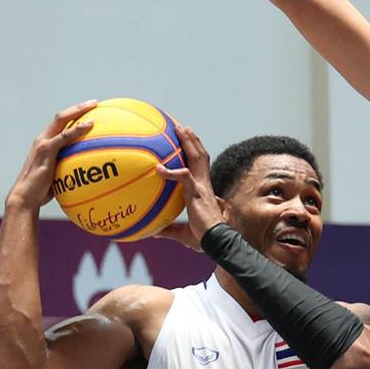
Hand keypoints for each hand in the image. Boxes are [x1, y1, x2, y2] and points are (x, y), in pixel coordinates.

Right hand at [7, 100, 96, 209]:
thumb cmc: (42, 192)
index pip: (59, 124)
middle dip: (78, 107)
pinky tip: (90, 125)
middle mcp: (42, 140)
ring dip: (78, 110)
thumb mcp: (57, 177)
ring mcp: (43, 144)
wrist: (25, 198)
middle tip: (94, 103)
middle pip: (61, 116)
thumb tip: (86, 175)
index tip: (88, 111)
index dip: (73, 115)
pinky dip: (77, 129)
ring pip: (61, 120)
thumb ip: (68, 169)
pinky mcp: (46, 151)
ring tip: (94, 106)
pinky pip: (64, 136)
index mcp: (44, 144)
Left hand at [155, 122, 224, 249]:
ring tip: (180, 129)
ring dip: (189, 142)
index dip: (195, 154)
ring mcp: (201, 186)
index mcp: (202, 190)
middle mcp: (204, 184)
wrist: (215, 241)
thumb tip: (154, 233)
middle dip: (192, 140)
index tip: (187, 144)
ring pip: (197, 158)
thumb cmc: (202, 239)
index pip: (199, 167)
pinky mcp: (196, 192)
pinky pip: (183, 176)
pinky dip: (170, 171)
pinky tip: (158, 168)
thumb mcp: (182, 234)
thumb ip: (168, 230)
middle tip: (183, 127)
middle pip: (200, 156)